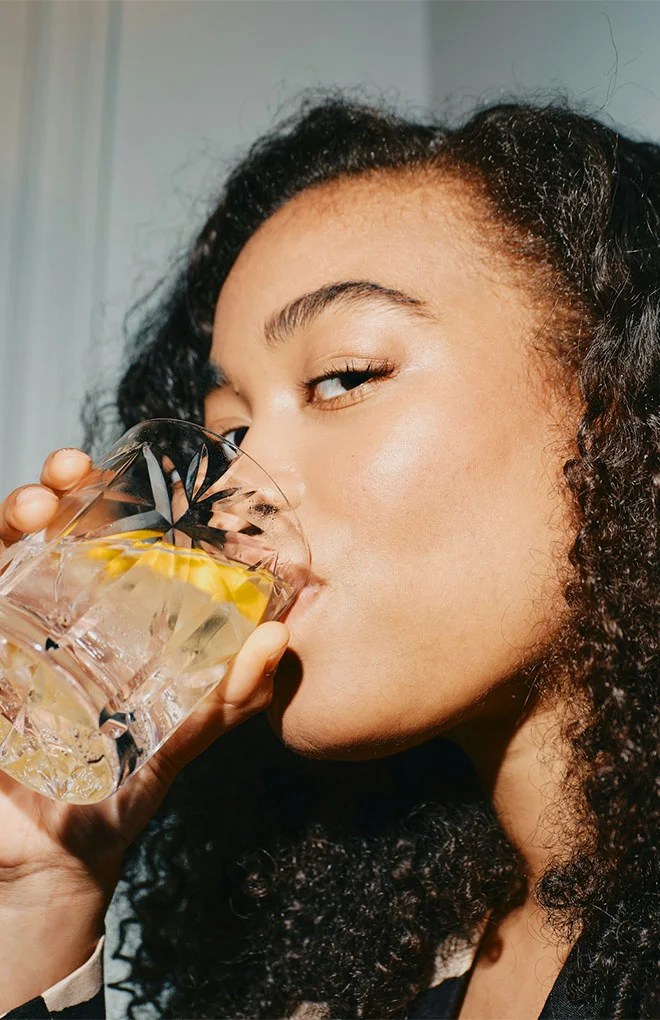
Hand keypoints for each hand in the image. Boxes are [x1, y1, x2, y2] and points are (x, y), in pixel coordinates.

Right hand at [0, 448, 288, 912]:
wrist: (60, 860)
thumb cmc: (117, 789)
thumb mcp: (183, 734)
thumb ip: (228, 695)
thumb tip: (277, 639)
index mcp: (90, 620)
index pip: (84, 540)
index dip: (87, 497)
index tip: (96, 469)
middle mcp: (39, 620)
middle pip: (32, 536)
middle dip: (43, 492)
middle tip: (65, 475)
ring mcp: (1, 643)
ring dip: (8, 523)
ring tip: (35, 510)